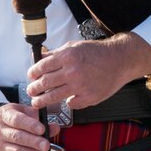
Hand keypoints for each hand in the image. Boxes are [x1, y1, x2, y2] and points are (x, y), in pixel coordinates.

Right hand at [0, 102, 61, 150]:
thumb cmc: (16, 117)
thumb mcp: (25, 112)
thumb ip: (40, 119)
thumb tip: (55, 128)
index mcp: (5, 115)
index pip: (16, 120)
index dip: (30, 125)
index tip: (42, 129)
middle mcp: (0, 131)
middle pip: (17, 137)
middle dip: (33, 142)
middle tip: (46, 146)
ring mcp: (1, 146)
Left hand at [25, 32, 150, 110]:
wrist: (119, 60)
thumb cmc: (97, 52)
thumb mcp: (74, 46)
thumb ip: (56, 53)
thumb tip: (39, 58)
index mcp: (67, 56)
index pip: (41, 67)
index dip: (32, 73)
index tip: (31, 76)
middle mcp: (72, 71)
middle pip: (44, 84)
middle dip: (33, 89)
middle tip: (31, 91)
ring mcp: (80, 86)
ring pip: (53, 97)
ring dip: (42, 101)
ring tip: (38, 102)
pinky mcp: (89, 98)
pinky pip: (71, 104)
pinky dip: (68, 102)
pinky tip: (68, 99)